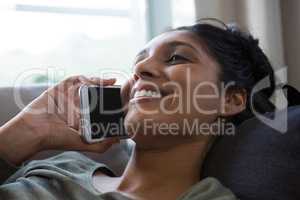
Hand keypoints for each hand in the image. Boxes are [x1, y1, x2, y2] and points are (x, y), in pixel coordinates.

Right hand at [0, 76, 118, 164]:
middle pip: (95, 93)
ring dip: (98, 82)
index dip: (111, 102)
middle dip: (107, 90)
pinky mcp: (60, 88)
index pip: (100, 107)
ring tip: (110, 82)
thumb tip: (118, 140)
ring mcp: (69, 96)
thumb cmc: (56, 138)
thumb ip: (101, 145)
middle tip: (119, 88)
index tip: (122, 100)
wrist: (34, 131)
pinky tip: (93, 80)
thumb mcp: (83, 143)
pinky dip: (83, 78)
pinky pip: (73, 80)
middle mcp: (76, 106)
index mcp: (82, 117)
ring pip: (86, 85)